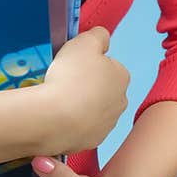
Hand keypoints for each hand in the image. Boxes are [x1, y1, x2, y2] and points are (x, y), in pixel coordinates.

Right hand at [36, 25, 129, 154]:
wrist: (55, 118)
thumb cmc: (71, 76)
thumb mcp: (85, 41)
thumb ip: (98, 35)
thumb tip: (103, 37)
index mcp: (122, 76)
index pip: (107, 64)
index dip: (88, 62)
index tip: (73, 64)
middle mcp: (120, 102)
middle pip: (101, 88)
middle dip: (85, 85)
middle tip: (65, 81)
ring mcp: (107, 124)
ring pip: (91, 109)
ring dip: (78, 104)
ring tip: (58, 99)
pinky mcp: (91, 141)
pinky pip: (81, 127)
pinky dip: (71, 122)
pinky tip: (58, 116)